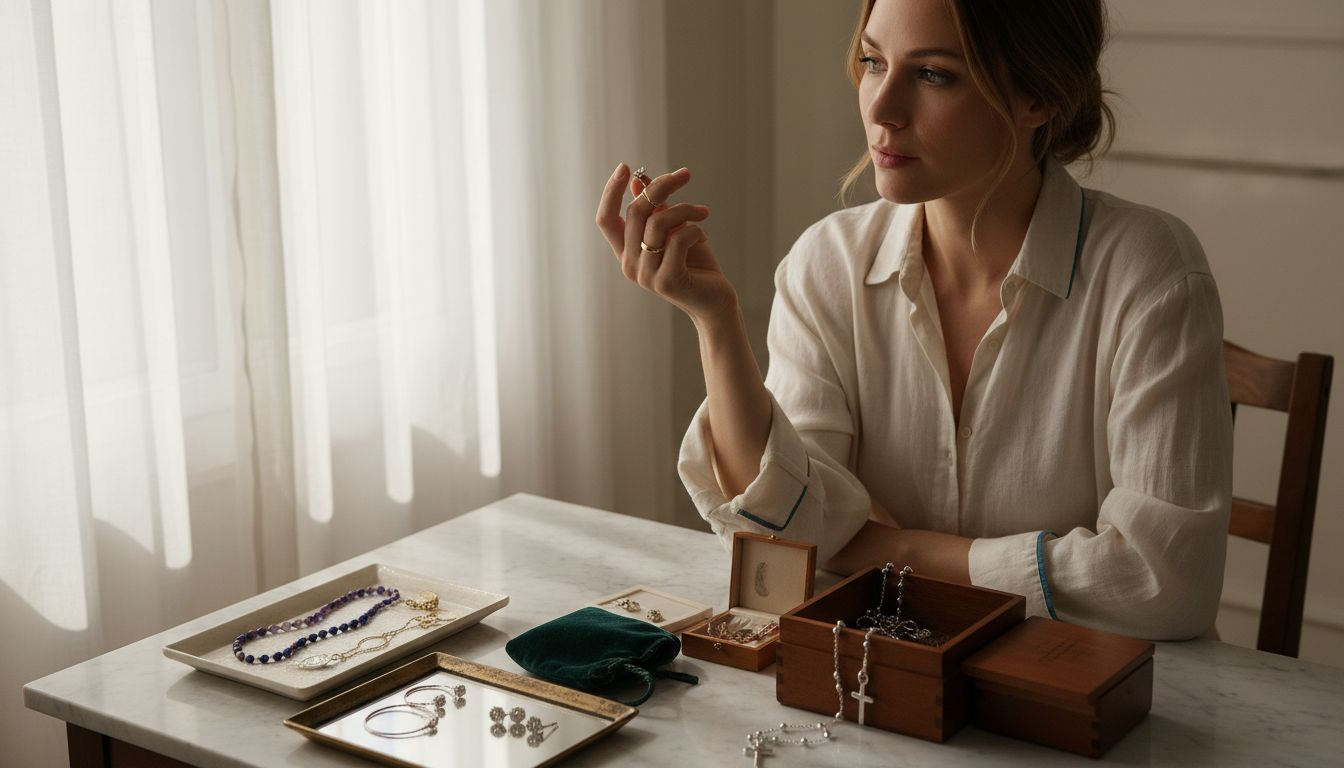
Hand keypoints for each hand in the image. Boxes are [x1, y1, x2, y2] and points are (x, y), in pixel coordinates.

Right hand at [594, 163, 738, 322]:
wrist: (715, 302)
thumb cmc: (695, 265)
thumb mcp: (674, 231)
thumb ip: (656, 210)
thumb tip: (640, 181)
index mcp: (626, 252)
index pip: (605, 219)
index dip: (610, 192)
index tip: (625, 167)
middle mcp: (629, 264)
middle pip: (635, 212)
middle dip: (661, 186)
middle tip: (685, 175)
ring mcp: (645, 276)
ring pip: (658, 223)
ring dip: (685, 209)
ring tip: (703, 213)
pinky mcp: (666, 282)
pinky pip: (679, 239)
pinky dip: (695, 229)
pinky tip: (704, 235)